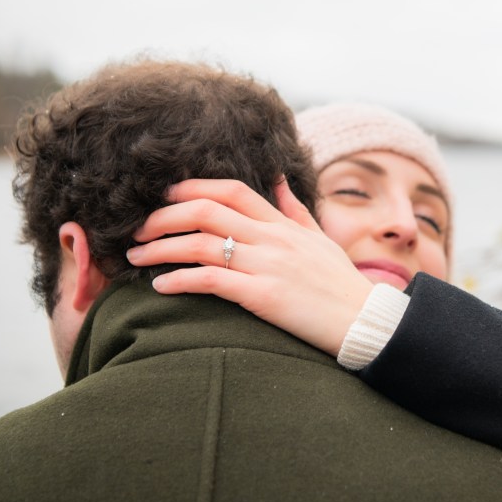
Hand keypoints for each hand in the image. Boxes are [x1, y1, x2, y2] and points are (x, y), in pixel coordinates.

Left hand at [126, 178, 373, 356]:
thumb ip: (294, 209)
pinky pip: (211, 281)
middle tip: (138, 231)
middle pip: (206, 211)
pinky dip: (179, 281)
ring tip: (136, 260)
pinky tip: (160, 287)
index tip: (165, 198)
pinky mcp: (264, 296)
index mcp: (284, 224)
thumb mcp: (321, 239)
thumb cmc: (342, 284)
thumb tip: (277, 178)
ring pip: (201, 244)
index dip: (193, 188)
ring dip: (160, 249)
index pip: (233, 191)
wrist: (365, 322)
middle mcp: (273, 238)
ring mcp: (268, 265)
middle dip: (164, 217)